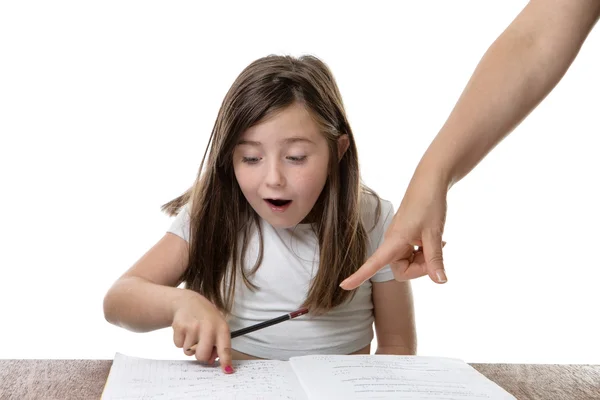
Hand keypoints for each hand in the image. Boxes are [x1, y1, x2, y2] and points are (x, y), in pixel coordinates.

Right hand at [171, 291, 233, 373]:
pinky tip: (185, 330)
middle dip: (200, 355)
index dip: (225, 361)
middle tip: (201, 345)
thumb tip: (210, 361)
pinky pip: (178, 346)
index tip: (227, 370)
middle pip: (202, 356)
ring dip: (190, 346)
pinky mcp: (179, 327)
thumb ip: (217, 344)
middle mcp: (208, 327)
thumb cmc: (206, 317)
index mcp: (221, 327)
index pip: (225, 348)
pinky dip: (181, 341)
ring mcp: (192, 327)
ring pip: (188, 352)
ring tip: (193, 332)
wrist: (188, 302)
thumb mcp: (217, 326)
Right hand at [340, 170, 447, 288]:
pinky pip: (413, 254)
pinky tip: (437, 241)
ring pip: (409, 263)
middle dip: (420, 268)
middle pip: (402, 270)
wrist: (431, 182)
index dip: (359, 276)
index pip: (373, 264)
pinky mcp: (405, 238)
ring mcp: (399, 240)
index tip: (343, 286)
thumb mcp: (434, 234)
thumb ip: (435, 259)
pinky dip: (425, 252)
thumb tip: (440, 281)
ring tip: (438, 242)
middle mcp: (392, 243)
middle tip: (437, 253)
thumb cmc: (429, 204)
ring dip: (425, 259)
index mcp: (393, 241)